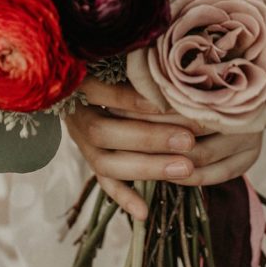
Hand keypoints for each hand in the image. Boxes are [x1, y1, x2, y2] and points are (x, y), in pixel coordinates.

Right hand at [64, 77, 261, 219]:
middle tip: (189, 140)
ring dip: (146, 167)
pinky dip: (124, 197)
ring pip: (106, 161)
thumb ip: (137, 58)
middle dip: (149, 138)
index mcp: (78, 83)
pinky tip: (145, 212)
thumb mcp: (118, 53)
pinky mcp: (92, 159)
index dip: (129, 98)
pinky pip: (105, 182)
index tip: (163, 100)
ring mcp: (82, 141)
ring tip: (185, 168)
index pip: (98, 91)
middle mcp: (76, 114)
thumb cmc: (114, 58)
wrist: (81, 79)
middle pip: (104, 131)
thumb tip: (169, 58)